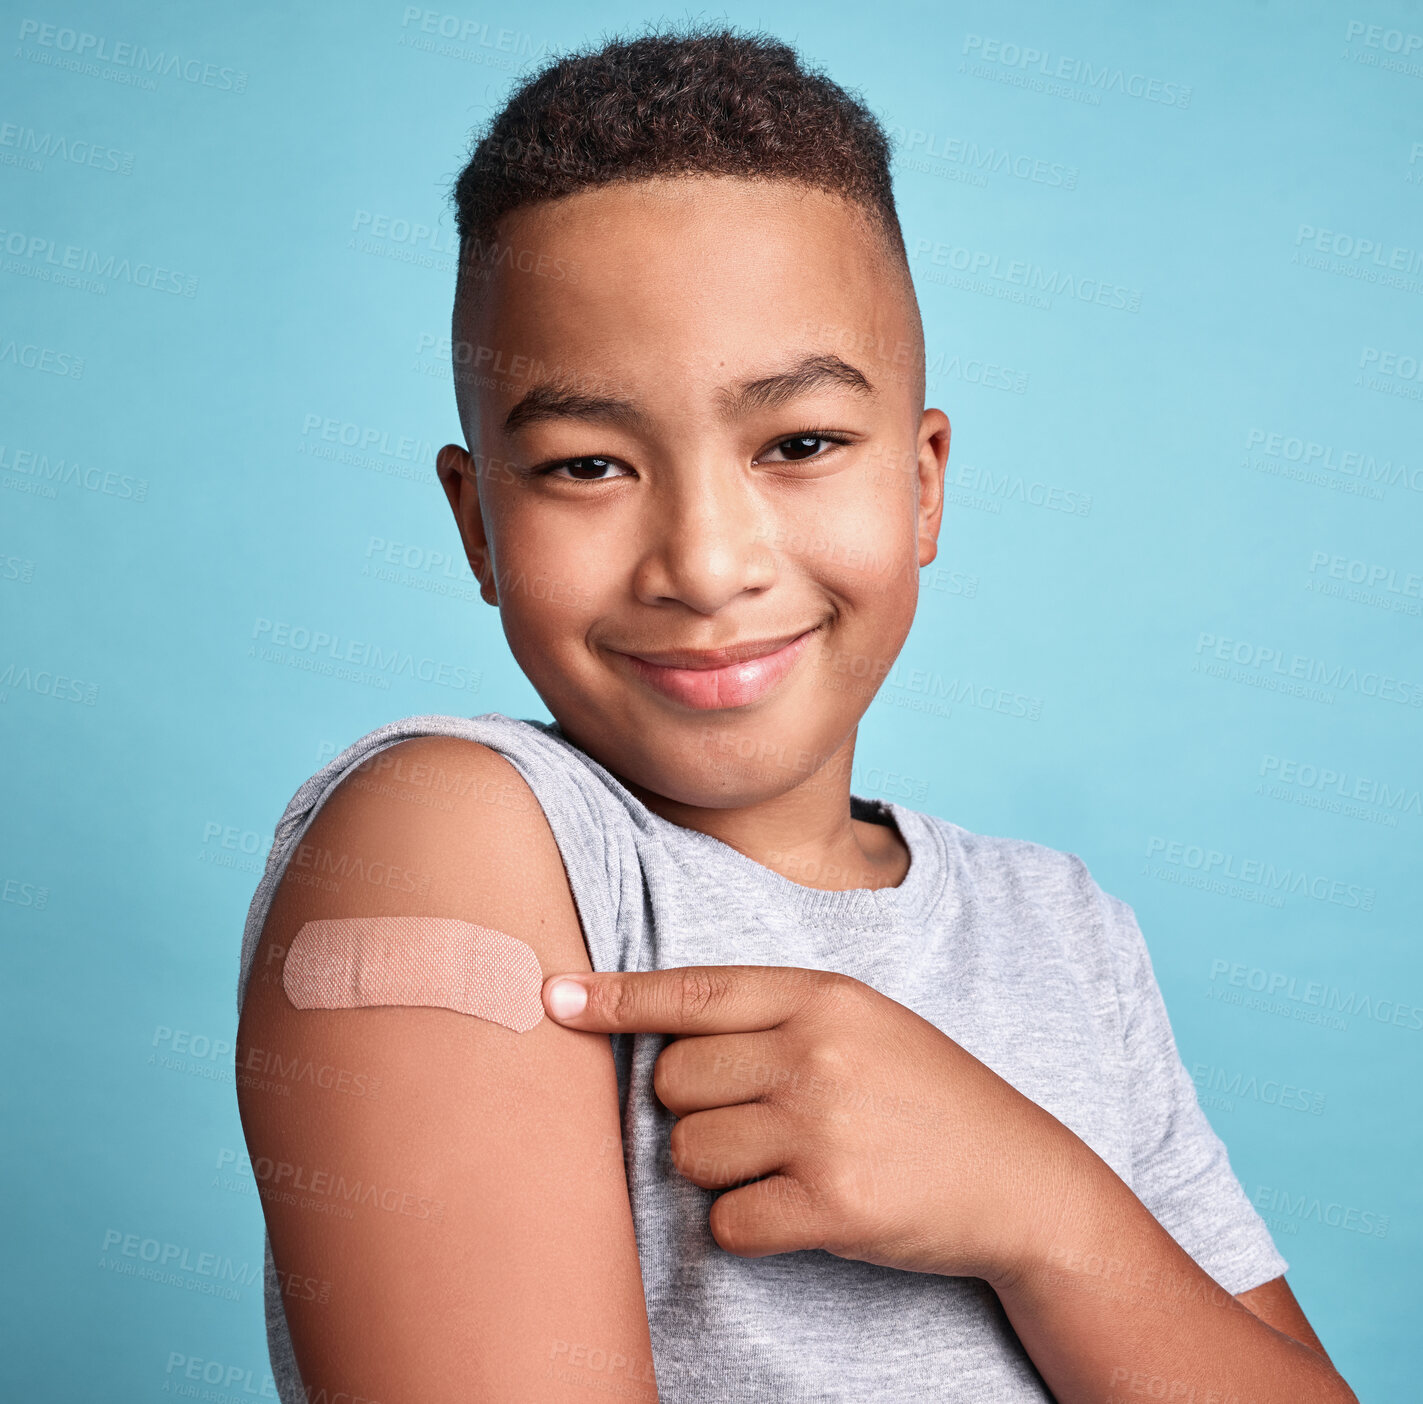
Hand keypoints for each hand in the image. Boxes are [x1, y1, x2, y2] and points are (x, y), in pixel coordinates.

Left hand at [541, 965, 1086, 1284]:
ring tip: (784, 1165)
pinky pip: (728, 1222)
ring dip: (719, 1171)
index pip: (694, 992)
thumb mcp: (861, 1023)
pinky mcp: (831, 1204)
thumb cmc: (924, 1094)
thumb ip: (772, 1018)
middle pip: (673, 1082)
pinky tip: (800, 1210)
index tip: (552, 1000)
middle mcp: (815, 1052)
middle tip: (751, 1121)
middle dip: (691, 1110)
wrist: (1019, 1178)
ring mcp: (823, 1127)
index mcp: (821, 995)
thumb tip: (658, 1041)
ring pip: (690, 1154)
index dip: (616, 999)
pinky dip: (748, 1226)